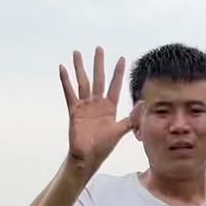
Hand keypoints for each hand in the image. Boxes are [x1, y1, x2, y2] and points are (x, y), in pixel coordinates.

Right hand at [60, 46, 138, 172]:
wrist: (87, 157)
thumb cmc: (103, 146)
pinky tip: (63, 68)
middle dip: (99, 63)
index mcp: (110, 107)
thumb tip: (143, 105)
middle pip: (98, 78)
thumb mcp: (119, 131)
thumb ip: (131, 118)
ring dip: (80, 68)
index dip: (118, 73)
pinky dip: (66, 81)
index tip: (122, 59)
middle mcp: (97, 103)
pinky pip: (69, 93)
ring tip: (77, 53)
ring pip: (83, 82)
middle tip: (99, 48)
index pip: (115, 85)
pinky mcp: (74, 110)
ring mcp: (85, 105)